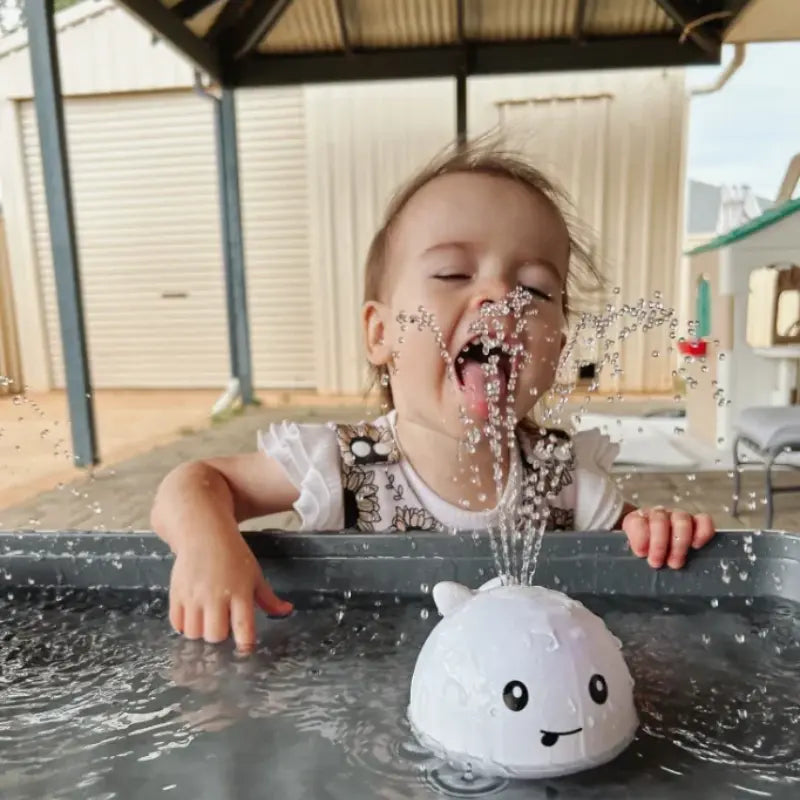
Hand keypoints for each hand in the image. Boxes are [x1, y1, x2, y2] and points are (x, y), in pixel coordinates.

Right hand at [169, 531, 292, 648]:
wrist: (204, 533)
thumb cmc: (233, 554)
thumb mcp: (255, 574)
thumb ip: (268, 598)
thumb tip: (287, 611)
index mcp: (240, 592)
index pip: (243, 626)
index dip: (245, 643)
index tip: (245, 648)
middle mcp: (216, 596)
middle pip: (215, 636)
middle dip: (220, 637)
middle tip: (223, 625)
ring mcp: (194, 596)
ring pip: (194, 633)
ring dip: (201, 632)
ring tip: (207, 620)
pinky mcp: (177, 594)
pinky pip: (177, 624)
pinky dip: (184, 626)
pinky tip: (193, 616)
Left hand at [622, 507, 714, 568]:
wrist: (654, 543)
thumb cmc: (645, 550)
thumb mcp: (634, 551)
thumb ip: (635, 550)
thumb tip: (641, 555)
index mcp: (637, 519)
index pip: (637, 521)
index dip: (640, 537)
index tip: (641, 553)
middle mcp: (658, 514)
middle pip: (659, 521)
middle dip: (659, 544)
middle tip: (657, 563)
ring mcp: (677, 516)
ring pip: (681, 520)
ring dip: (679, 543)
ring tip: (675, 563)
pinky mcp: (696, 522)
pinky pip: (704, 520)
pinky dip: (702, 532)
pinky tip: (696, 546)